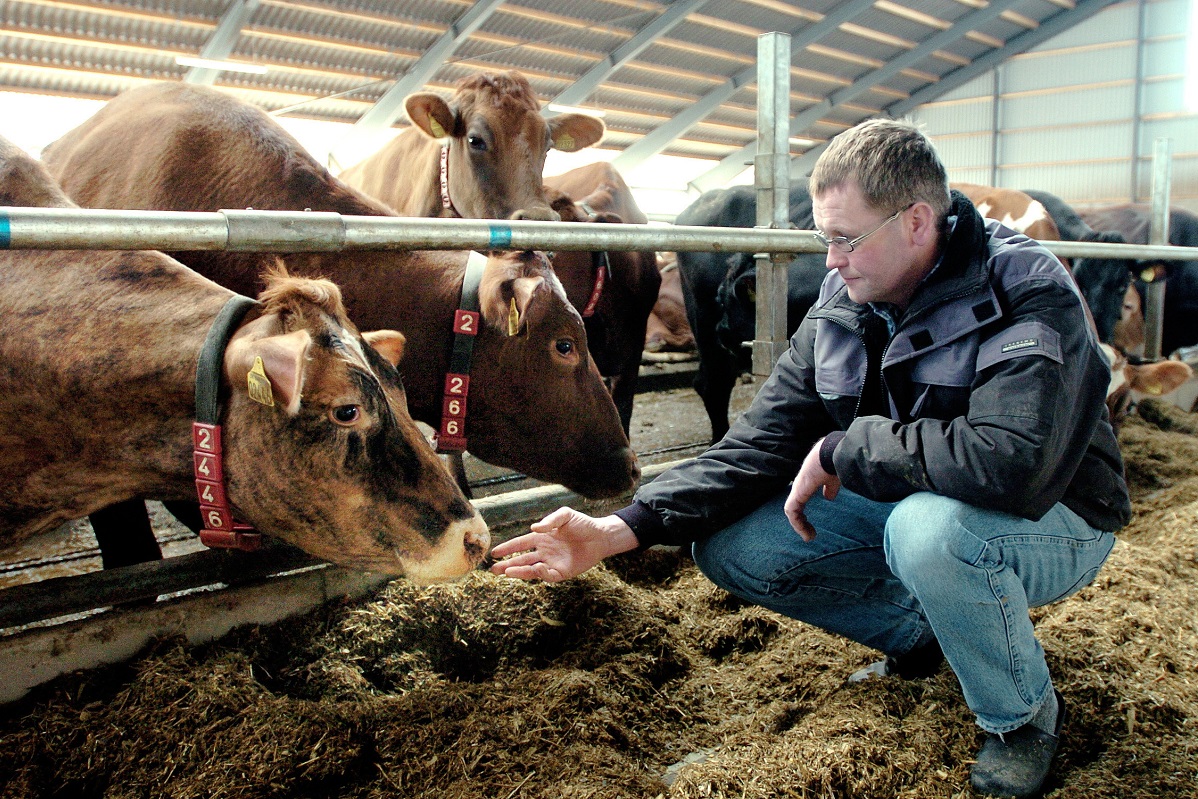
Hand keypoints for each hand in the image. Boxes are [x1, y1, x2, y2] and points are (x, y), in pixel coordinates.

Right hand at [489, 506, 639, 581]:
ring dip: (519, 571)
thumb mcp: (565, 515)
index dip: (508, 548)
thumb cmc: (583, 524)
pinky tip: (536, 568)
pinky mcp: (563, 572)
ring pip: (531, 569)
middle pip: (522, 560)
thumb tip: (533, 529)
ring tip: (506, 573)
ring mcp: (552, 563)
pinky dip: (541, 573)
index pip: (520, 544)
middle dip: (507, 565)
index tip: (495, 552)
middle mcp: (544, 552)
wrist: (601, 536)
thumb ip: (550, 520)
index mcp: (542, 538)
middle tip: (493, 570)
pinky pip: (548, 575)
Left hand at [784, 439, 840, 541]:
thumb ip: (830, 487)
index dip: (804, 511)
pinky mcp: (798, 493)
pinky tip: (806, 532)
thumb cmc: (835, 462)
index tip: (813, 523)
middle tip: (810, 533)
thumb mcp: (833, 478)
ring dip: (799, 525)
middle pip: (795, 505)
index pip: (801, 497)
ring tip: (809, 537)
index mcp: (808, 481)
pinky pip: (792, 512)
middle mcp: (800, 485)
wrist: (832, 454)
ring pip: (792, 511)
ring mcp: (798, 489)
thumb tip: (829, 497)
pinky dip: (797, 524)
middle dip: (801, 521)